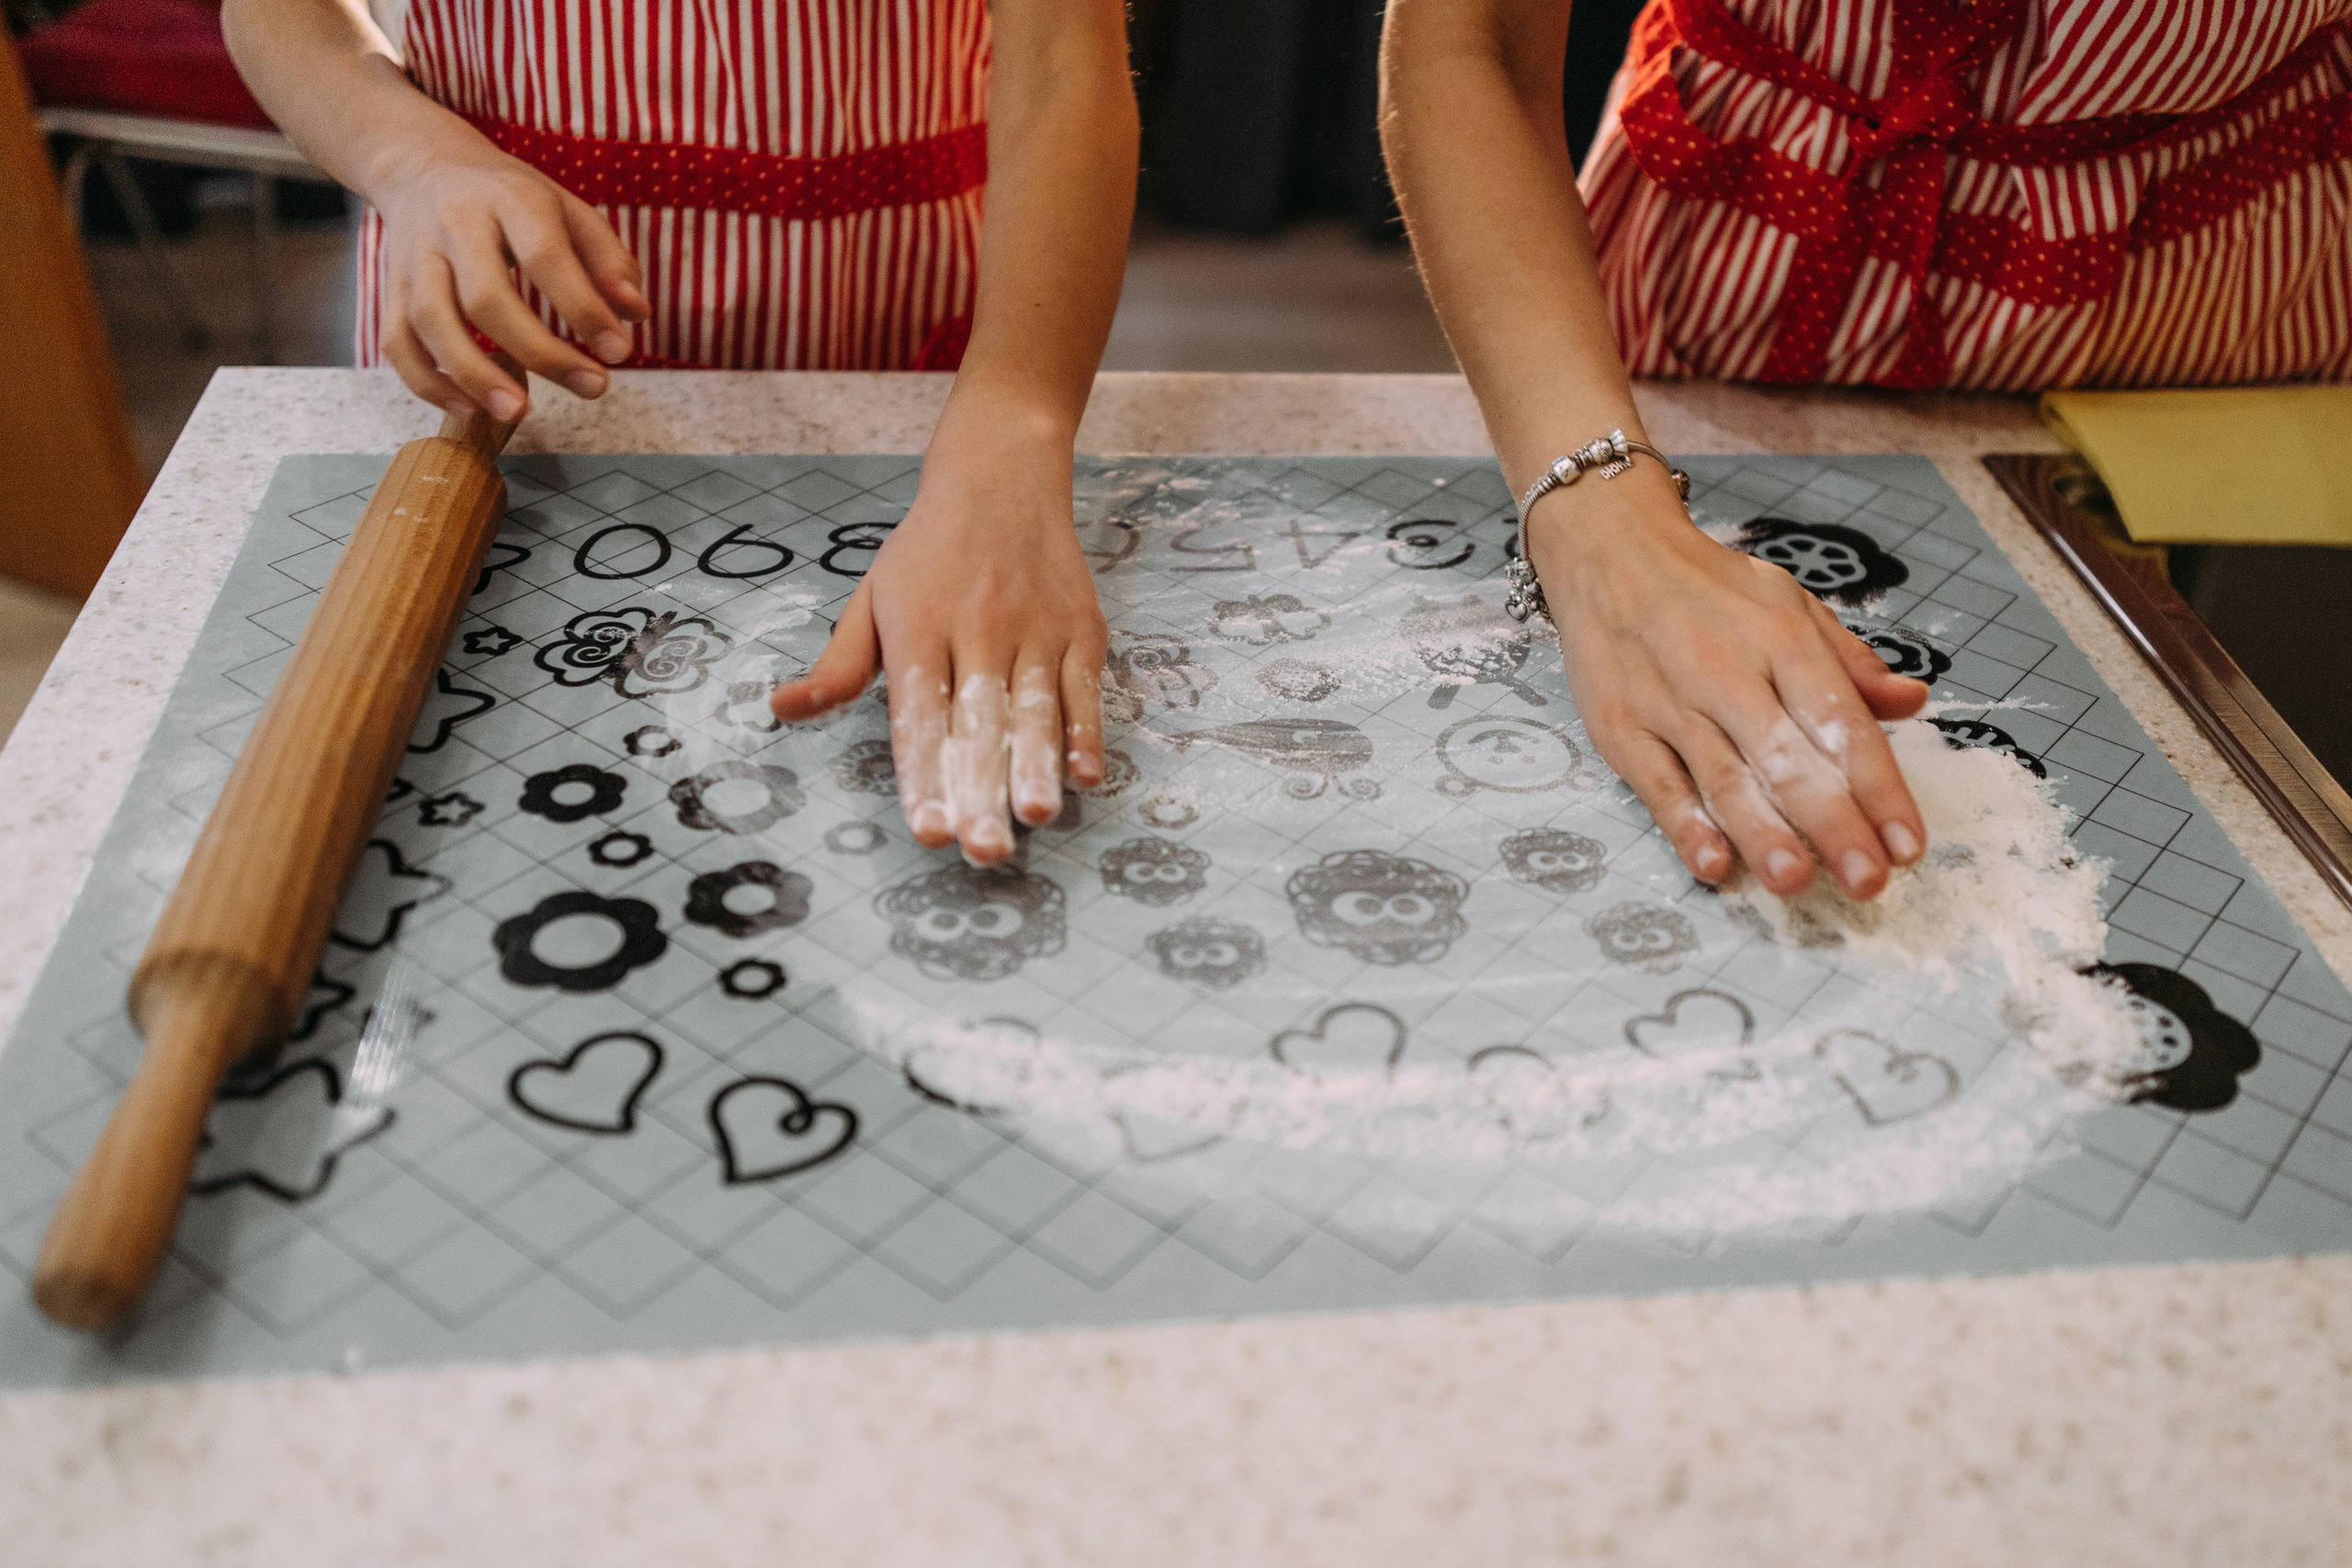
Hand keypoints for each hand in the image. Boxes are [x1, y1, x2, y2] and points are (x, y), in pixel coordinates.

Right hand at [365, 127, 649, 419]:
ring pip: (431, 322)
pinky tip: (469, 409)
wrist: (422, 165)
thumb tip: (636, 315)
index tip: (620, 352)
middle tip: (592, 388)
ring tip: (518, 413)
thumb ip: (608, 259)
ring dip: (474, 375)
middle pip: (486, 297)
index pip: (545, 256)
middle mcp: (455, 225)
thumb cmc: (508, 198)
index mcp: (509, 199)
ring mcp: (415, 258)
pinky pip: (397, 342)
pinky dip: (428, 382)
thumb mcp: (567, 209)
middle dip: (539, 352)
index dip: (584, 308)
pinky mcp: (389, 288)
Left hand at [768, 419, 1108, 864]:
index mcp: (917, 631)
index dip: (924, 776)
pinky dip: (1087, 733)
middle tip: (981, 851)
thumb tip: (784, 707)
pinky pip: (1085, 689)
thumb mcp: (871, 599)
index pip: (919, 717)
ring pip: (1036, 710)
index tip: (927, 829)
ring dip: (1037, 768)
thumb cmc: (927, 551)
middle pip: (979, 724)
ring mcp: (1034, 630)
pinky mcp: (1081, 629)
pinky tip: (1084, 777)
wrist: (1001, 477)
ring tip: (1033, 818)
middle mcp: (978, 631)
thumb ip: (839, 665)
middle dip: (981, 791)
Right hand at [1531, 476, 1930, 899]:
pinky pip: (1657, 785)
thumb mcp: (1789, 604)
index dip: (1879, 787)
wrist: (1608, 551)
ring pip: (1723, 778)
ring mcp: (1669, 703)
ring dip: (1762, 835)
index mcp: (1782, 639)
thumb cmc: (1707, 587)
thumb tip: (1912, 702)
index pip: (1841, 721)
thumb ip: (1849, 662)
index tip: (1907, 843)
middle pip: (1788, 759)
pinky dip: (1684, 826)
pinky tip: (1713, 864)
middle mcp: (1727, 671)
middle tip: (1868, 881)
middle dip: (1833, 824)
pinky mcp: (1621, 727)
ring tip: (1796, 881)